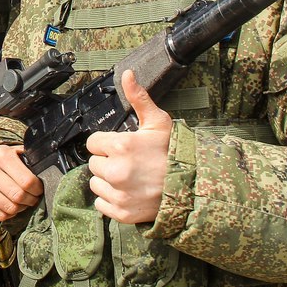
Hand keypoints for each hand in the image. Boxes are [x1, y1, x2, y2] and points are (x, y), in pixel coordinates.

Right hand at [0, 144, 43, 220]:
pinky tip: (9, 204)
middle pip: (18, 196)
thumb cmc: (7, 161)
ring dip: (20, 208)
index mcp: (0, 154)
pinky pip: (0, 216)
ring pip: (10, 208)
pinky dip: (9, 214)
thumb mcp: (19, 154)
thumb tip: (49, 174)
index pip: (27, 181)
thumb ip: (32, 161)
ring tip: (22, 202)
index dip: (37, 189)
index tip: (39, 189)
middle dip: (30, 200)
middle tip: (32, 198)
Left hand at [85, 70, 171, 223]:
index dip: (107, 144)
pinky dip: (111, 200)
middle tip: (129, 163)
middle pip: (94, 163)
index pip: (93, 143)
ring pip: (96, 183)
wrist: (193, 187)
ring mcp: (119, 194)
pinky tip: (128, 193)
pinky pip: (101, 204)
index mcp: (122, 146)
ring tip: (129, 178)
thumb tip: (127, 74)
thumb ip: (138, 98)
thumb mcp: (158, 122)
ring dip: (108, 181)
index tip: (122, 147)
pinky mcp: (121, 212)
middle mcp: (117, 171)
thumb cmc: (174, 153)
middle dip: (108, 161)